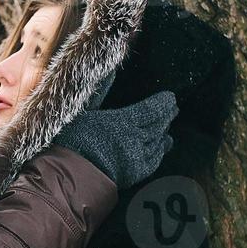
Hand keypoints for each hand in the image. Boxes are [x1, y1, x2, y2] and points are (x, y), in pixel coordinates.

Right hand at [52, 91, 177, 188]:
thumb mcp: (83, 112)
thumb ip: (99, 92)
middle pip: (158, 125)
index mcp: (123, 121)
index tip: (170, 97)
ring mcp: (136, 157)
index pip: (151, 109)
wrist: (72, 176)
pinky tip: (162, 147)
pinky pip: (154, 161)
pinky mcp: (134, 174)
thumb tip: (110, 71)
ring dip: (164, 133)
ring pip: (157, 142)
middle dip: (167, 116)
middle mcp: (134, 138)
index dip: (163, 103)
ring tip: (167, 127)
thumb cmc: (72, 141)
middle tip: (174, 109)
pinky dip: (160, 152)